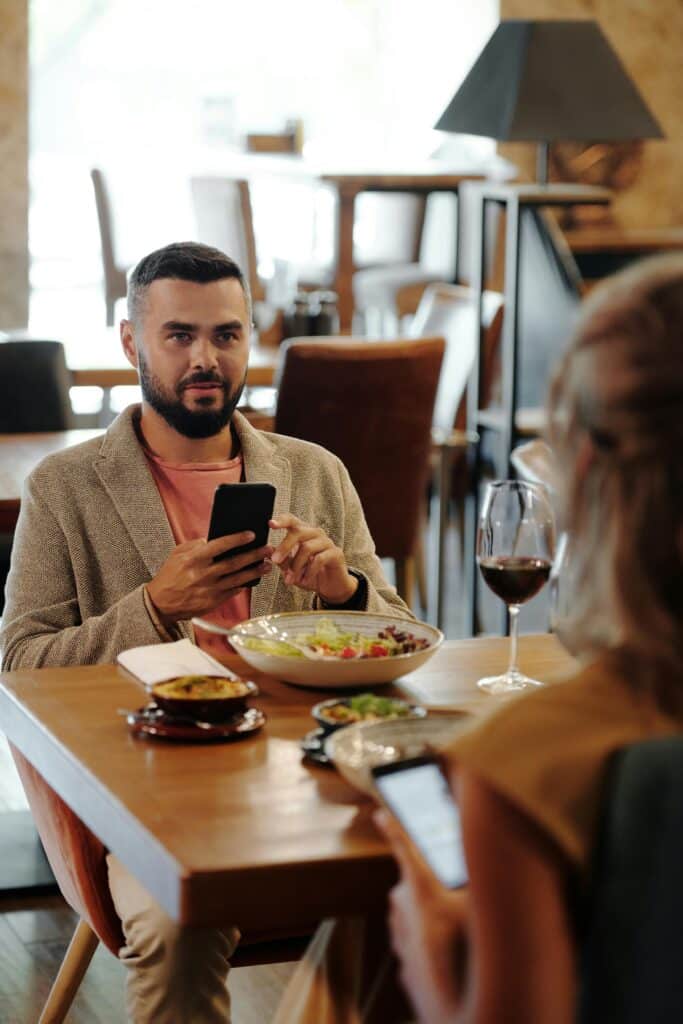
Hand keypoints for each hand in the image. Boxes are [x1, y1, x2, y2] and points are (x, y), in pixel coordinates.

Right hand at [146, 532, 272, 625]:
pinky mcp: (213, 602)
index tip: (251, 534)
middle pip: (234, 562)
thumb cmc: (170, 576)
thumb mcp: (177, 554)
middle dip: (253, 555)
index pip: (219, 546)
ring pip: (238, 578)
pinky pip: (234, 591)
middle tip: (267, 548)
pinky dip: (245, 584)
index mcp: (194, 560)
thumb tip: (212, 539)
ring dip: (255, 571)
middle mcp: (203, 574)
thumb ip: (195, 545)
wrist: (161, 603)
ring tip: (267, 564)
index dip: (237, 539)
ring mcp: (210, 589)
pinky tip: (254, 578)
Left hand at [269, 514, 357, 604]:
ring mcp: (327, 542)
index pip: (292, 520)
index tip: (270, 524)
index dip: (282, 521)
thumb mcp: (291, 569)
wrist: (330, 587)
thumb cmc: (309, 574)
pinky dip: (309, 572)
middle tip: (275, 560)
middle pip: (298, 532)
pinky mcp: (336, 553)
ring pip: (307, 547)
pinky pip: (319, 559)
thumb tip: (267, 550)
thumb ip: (281, 560)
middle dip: (285, 547)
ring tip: (290, 579)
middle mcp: (315, 533)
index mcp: (303, 533)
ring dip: (296, 565)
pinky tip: (304, 580)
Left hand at [374, 809, 468, 1023]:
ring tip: (464, 937)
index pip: (403, 847)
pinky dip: (433, 948)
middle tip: (461, 901)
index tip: (379, 812)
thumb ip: (481, 880)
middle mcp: (404, 910)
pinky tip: (456, 961)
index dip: (392, 826)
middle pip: (415, 885)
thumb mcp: (483, 907)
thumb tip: (488, 860)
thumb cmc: (474, 956)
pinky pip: (419, 946)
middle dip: (433, 887)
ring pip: (415, 917)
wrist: (463, 1016)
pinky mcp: (405, 967)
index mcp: (421, 888)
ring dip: (433, 919)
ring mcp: (401, 941)